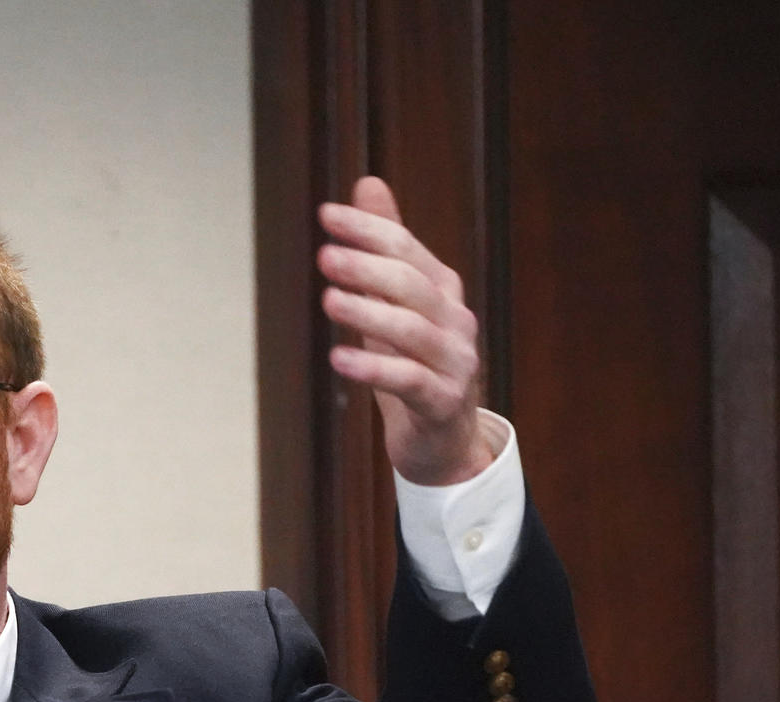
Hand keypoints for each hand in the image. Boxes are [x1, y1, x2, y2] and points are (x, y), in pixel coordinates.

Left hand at [318, 176, 488, 485]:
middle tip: (325, 256)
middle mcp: (454, 321)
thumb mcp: (395, 303)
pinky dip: (374, 368)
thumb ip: (384, 249)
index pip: (407, 249)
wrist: (443, 439)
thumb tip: (367, 183)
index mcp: (441, 291)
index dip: (369, 230)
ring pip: (413, 331)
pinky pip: (410, 381)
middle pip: (412, 285)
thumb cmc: (413, 364)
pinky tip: (339, 359)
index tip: (326, 214)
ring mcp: (454, 363)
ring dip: (369, 312)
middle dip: (368, 267)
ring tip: (328, 300)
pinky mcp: (443, 402)